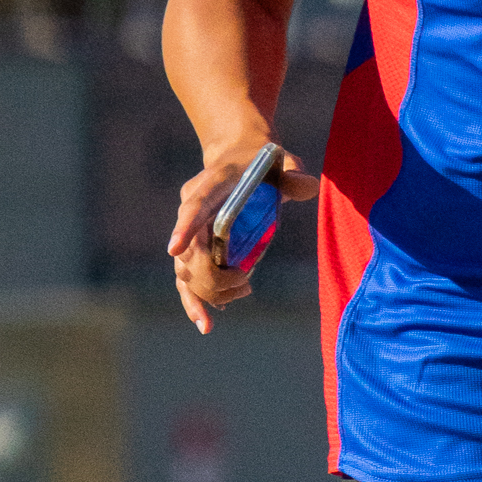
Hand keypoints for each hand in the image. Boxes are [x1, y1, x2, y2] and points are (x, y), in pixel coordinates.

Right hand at [168, 146, 319, 334]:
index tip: (174, 249)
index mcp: (213, 183)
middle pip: (188, 248)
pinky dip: (193, 301)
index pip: (195, 205)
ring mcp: (190, 229)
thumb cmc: (265, 163)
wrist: (241, 159)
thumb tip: (307, 185)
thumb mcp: (286, 162)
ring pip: (183, 268)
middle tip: (246, 282)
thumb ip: (295, 173)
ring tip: (243, 293)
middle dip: (212, 274)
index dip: (185, 227)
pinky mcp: (194, 248)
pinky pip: (186, 279)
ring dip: (208, 291)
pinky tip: (206, 323)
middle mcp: (192, 206)